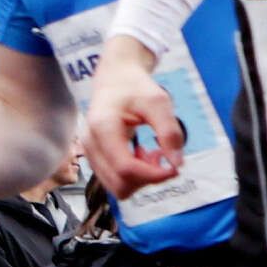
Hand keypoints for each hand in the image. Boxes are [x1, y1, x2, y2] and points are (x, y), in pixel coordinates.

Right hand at [81, 48, 186, 194]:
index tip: (174, 167)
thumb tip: (177, 163)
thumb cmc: (135, 88)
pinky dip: (134, 175)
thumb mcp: (159, 102)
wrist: (115, 79)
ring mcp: (89, 152)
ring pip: (117, 187)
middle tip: (163, 157)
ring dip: (141, 178)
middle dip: (147, 178)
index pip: (126, 168)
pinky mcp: (95, 157)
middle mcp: (90, 143)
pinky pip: (115, 180)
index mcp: (103, 127)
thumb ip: (169, 132)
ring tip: (152, 154)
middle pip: (120, 184)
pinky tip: (143, 156)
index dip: (154, 175)